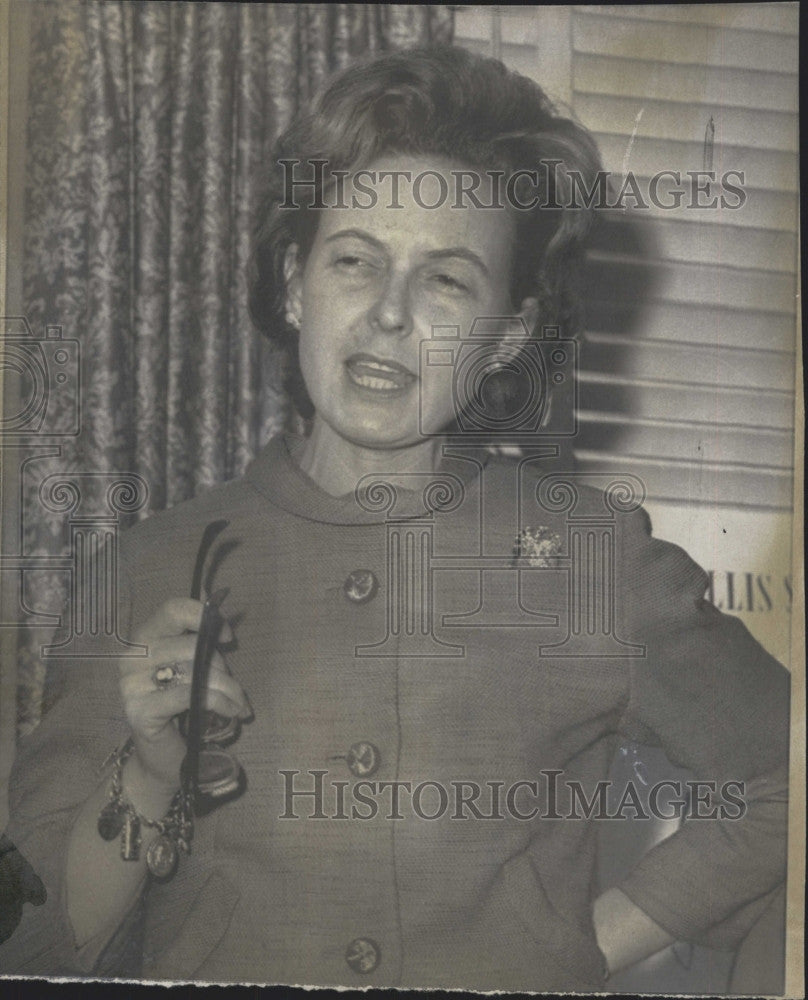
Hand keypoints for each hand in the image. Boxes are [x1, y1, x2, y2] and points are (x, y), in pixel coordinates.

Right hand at [119, 598, 249, 792]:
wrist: (163, 757)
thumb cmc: (182, 706)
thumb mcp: (195, 667)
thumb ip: (202, 642)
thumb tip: (222, 619)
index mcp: (144, 638)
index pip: (173, 609)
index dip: (204, 618)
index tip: (228, 637)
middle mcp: (131, 657)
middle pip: (190, 645)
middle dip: (221, 666)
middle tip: (234, 687)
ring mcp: (131, 685)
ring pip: (194, 671)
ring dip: (228, 688)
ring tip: (239, 702)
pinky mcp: (139, 711)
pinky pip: (190, 695)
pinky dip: (219, 702)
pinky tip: (232, 711)